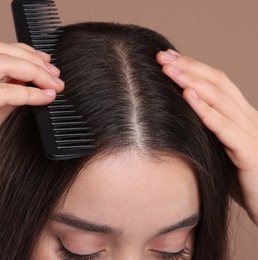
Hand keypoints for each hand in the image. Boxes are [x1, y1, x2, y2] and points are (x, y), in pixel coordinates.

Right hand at [0, 41, 64, 168]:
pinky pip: (4, 91)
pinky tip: (45, 98)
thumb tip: (26, 84)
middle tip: (55, 73)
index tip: (46, 63)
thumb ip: (4, 99)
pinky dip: (29, 92)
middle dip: (31, 57)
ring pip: (0, 62)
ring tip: (54, 84)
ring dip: (34, 70)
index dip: (22, 52)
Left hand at [157, 50, 257, 224]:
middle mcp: (250, 120)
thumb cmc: (243, 183)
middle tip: (161, 55)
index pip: (217, 83)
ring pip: (221, 100)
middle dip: (189, 67)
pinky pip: (226, 127)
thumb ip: (205, 133)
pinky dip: (205, 110)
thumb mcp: (219, 151)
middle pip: (218, 84)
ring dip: (192, 81)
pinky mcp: (250, 153)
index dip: (192, 67)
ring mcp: (252, 134)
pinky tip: (188, 96)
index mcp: (242, 117)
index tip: (166, 57)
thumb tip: (172, 119)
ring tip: (169, 69)